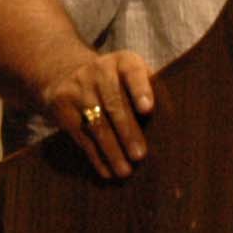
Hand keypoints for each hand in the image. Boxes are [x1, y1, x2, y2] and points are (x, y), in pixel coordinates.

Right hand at [36, 48, 157, 179]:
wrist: (68, 71)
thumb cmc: (119, 83)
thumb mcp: (133, 76)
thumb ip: (151, 93)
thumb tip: (171, 132)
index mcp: (124, 62)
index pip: (133, 73)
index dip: (140, 91)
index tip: (148, 110)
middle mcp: (99, 70)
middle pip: (114, 104)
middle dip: (127, 131)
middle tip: (140, 155)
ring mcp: (77, 87)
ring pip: (96, 123)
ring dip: (111, 150)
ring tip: (125, 171)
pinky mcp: (60, 105)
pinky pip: (80, 134)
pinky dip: (95, 155)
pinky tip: (106, 170)